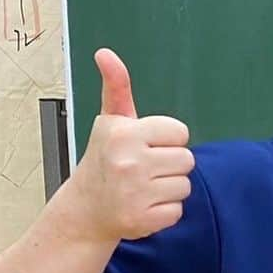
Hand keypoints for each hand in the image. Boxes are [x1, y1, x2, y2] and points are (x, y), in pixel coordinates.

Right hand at [64, 49, 194, 243]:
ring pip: (185, 186)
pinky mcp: (142, 219)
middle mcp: (129, 161)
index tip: (147, 146)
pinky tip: (145, 205)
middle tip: (147, 169)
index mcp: (124, 133)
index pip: (180, 132)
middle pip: (187, 160)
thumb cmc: (104, 159)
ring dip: (170, 188)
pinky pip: (177, 210)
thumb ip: (117, 88)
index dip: (168, 140)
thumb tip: (106, 54)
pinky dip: (165, 211)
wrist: (86, 208)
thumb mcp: (111, 122)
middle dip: (171, 164)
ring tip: (145, 187)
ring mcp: (135, 192)